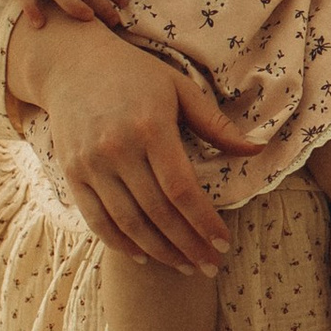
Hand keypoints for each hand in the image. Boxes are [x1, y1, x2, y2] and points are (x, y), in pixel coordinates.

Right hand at [5, 11, 258, 272]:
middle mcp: (117, 148)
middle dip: (187, 245)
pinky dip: (120, 243)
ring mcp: (91, 163)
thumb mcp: (180, 88)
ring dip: (159, 252)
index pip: (182, 189)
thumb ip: (216, 124)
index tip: (224, 243)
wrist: (72, 64)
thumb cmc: (136, 74)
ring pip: (128, 223)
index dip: (204, 222)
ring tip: (185, 267)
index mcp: (150, 126)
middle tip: (210, 266)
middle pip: (157, 213)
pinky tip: (144, 257)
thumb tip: (258, 150)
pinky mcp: (72, 173)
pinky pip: (97, 219)